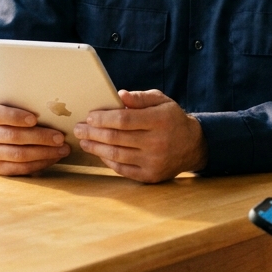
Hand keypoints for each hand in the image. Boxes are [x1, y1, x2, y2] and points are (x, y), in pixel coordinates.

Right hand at [0, 98, 69, 175]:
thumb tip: (55, 107)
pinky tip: (54, 157)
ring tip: (63, 149)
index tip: (34, 119)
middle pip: (12, 136)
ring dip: (44, 152)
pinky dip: (40, 163)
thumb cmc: (13, 111)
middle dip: (39, 137)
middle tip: (60, 137)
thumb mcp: (14, 102)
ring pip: (18, 155)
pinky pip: (21, 168)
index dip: (15, 117)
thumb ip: (26, 103)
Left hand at [75, 89, 206, 182]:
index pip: (124, 120)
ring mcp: (153, 162)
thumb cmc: (171, 119)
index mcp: (160, 120)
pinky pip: (122, 169)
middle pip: (116, 138)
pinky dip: (108, 161)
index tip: (90, 116)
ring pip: (116, 155)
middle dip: (93, 133)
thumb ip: (140, 98)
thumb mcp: (161, 101)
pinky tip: (99, 153)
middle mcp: (157, 142)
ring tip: (84, 141)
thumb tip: (119, 95)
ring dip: (95, 148)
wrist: (192, 146)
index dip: (103, 118)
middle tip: (78, 129)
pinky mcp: (150, 176)